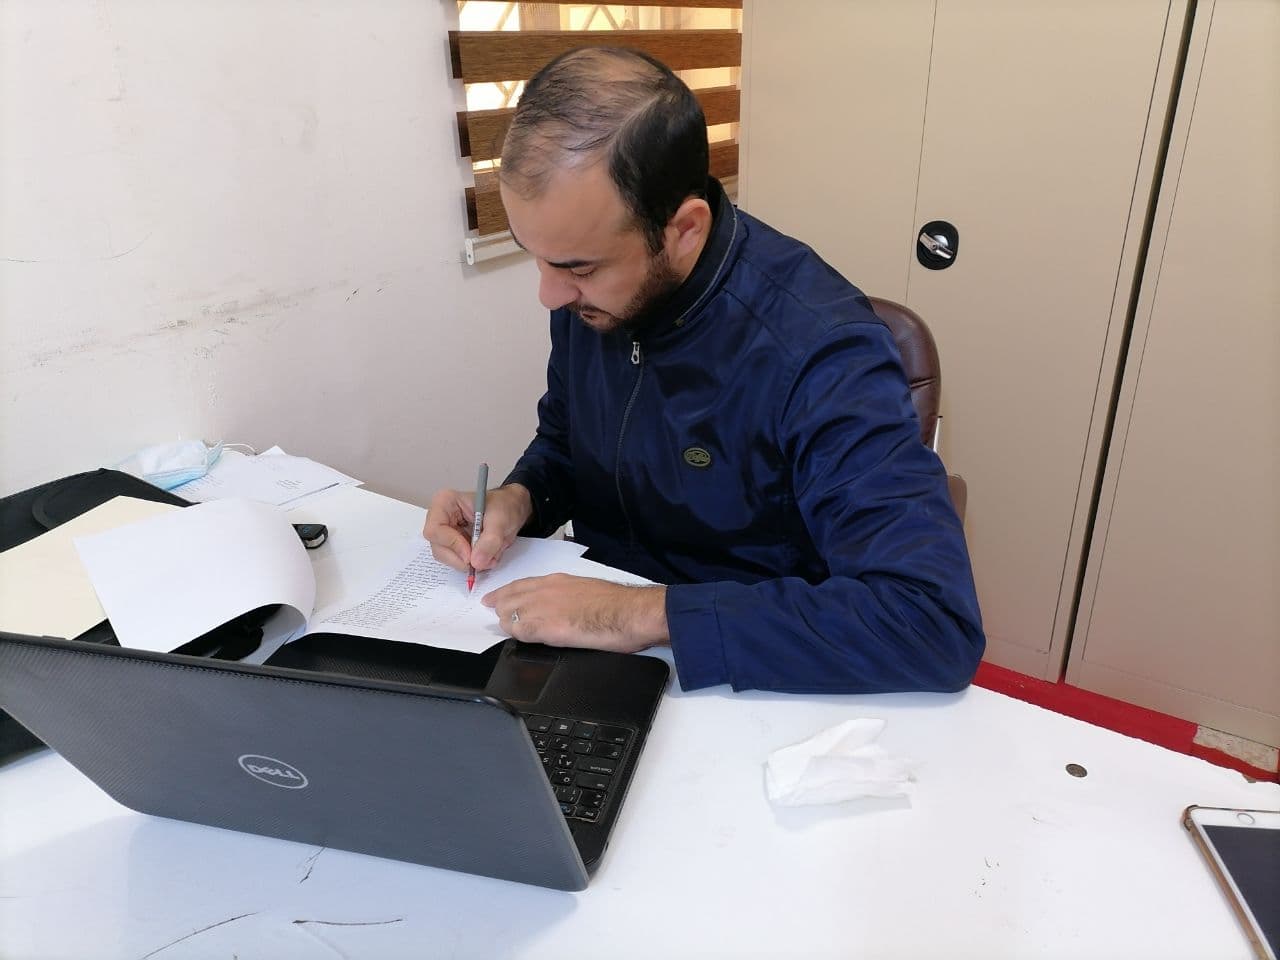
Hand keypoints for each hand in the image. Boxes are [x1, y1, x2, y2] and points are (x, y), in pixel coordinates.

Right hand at [422, 483, 532, 572]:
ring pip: (446, 557)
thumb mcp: (501, 519)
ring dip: (468, 562)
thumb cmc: (503, 505)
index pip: (435, 530)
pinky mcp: (452, 546)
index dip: (452, 545)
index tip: (471, 555)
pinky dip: (472, 563)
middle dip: (461, 558)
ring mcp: (445, 534)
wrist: (511, 510)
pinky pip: (456, 561)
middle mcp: (440, 518)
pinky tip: (485, 554)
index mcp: (445, 503)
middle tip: (483, 560)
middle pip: (438, 547)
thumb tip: (476, 562)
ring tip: (489, 554)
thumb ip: (490, 540)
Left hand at [482, 574, 669, 653]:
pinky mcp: (545, 627)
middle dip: (500, 606)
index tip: (496, 597)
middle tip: (492, 612)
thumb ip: (570, 596)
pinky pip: (519, 631)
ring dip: (507, 622)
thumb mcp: (588, 590)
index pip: (523, 584)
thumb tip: (567, 606)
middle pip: (510, 597)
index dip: (506, 592)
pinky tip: (519, 638)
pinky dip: (516, 635)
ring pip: (510, 614)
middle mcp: (546, 590)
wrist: (628, 612)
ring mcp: (543, 608)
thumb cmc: (618, 604)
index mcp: (558, 581)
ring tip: (506, 629)